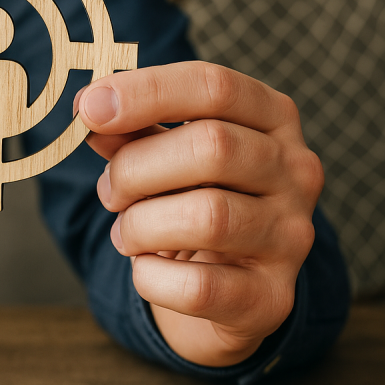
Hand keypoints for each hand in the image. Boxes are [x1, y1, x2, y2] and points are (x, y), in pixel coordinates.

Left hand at [76, 61, 323, 366]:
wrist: (230, 288)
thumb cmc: (195, 200)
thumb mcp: (167, 155)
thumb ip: (132, 130)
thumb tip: (91, 110)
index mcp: (273, 117)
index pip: (215, 86)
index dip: (145, 92)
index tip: (88, 108)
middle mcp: (296, 171)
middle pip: (212, 147)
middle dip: (136, 169)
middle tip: (109, 191)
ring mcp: (292, 236)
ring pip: (207, 217)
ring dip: (141, 225)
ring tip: (126, 233)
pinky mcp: (272, 297)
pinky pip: (198, 287)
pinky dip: (151, 277)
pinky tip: (145, 269)